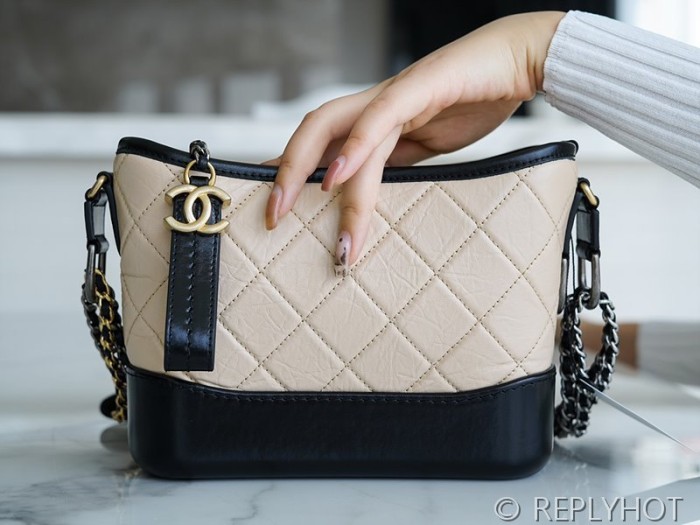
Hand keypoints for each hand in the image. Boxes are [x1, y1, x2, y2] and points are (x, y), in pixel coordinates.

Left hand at [264, 11, 564, 270]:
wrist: (520, 61)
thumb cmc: (475, 101)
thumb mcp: (427, 146)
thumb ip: (396, 164)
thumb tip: (368, 195)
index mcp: (375, 119)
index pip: (320, 143)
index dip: (291, 173)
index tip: (277, 211)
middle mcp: (375, 104)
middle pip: (313, 130)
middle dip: (286, 174)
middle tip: (273, 218)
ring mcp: (396, 93)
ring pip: (342, 132)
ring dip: (325, 183)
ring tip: (325, 230)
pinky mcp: (423, 85)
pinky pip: (382, 115)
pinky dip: (357, 147)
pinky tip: (338, 177)